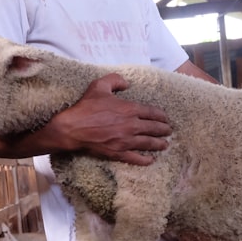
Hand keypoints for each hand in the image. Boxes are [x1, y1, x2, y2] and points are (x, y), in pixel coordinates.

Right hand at [48, 73, 171, 165]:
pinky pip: (136, 158)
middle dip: (163, 130)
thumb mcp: (99, 86)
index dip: (161, 116)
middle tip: (169, 131)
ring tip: (165, 145)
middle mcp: (132, 125)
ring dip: (159, 144)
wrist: (73, 128)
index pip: (152, 113)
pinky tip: (151, 160)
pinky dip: (145, 159)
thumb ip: (115, 80)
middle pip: (153, 128)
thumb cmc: (86, 107)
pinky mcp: (118, 153)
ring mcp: (126, 141)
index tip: (165, 118)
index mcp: (129, 109)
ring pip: (148, 143)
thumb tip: (126, 83)